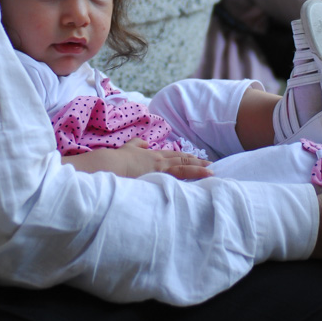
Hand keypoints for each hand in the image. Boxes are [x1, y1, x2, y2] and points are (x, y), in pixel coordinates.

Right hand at [65, 139, 212, 179]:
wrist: (109, 164)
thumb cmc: (115, 160)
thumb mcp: (126, 149)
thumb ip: (135, 145)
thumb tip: (143, 142)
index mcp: (151, 154)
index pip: (172, 155)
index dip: (185, 157)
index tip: (196, 158)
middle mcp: (158, 159)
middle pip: (181, 160)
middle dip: (197, 162)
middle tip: (211, 165)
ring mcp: (159, 167)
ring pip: (184, 167)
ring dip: (199, 169)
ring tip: (212, 171)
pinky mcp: (158, 175)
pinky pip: (180, 176)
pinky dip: (193, 176)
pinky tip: (202, 178)